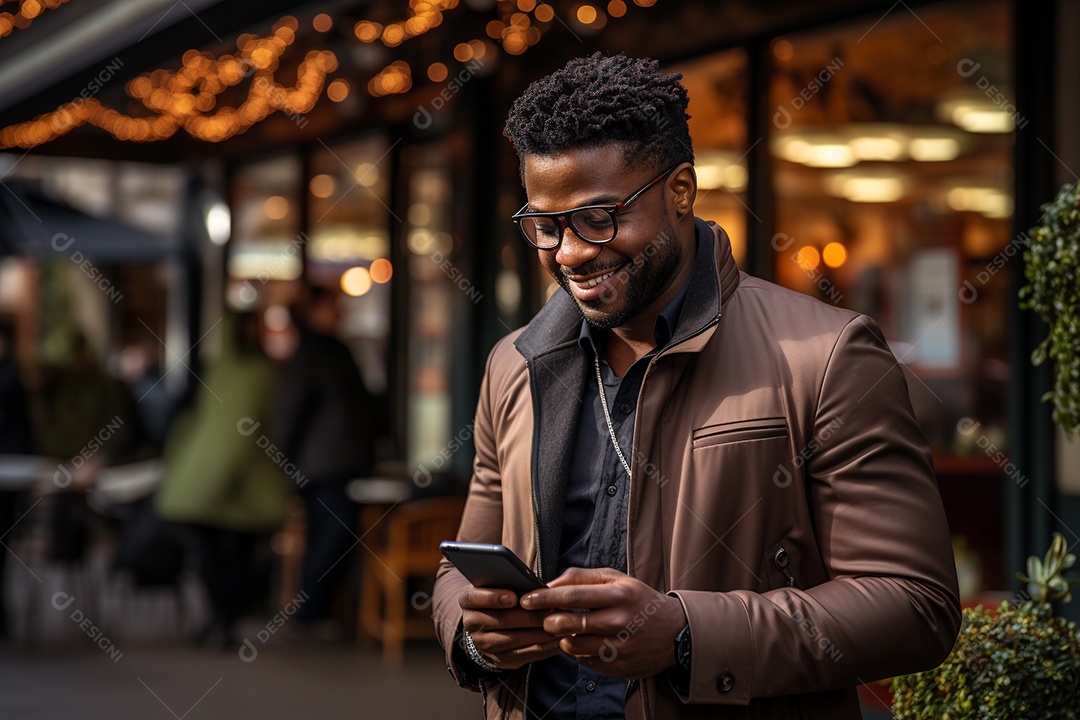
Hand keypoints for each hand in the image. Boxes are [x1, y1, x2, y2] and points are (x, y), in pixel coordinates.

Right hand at [459, 587, 561, 670]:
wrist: (491, 622)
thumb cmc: (503, 595)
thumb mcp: (501, 583)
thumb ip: (513, 579)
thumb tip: (538, 585)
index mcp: (469, 600)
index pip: (474, 597)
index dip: (493, 597)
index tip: (513, 597)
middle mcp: (472, 623)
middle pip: (500, 620)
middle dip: (528, 616)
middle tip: (551, 609)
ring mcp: (484, 644)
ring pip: (512, 640)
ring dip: (538, 633)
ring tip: (558, 625)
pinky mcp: (499, 660)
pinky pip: (521, 657)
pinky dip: (541, 649)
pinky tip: (556, 642)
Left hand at [519, 567, 685, 679]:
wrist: (675, 634)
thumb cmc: (640, 601)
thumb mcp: (618, 579)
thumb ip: (583, 577)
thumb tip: (550, 583)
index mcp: (619, 595)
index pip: (573, 596)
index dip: (545, 598)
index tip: (527, 599)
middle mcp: (619, 622)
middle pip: (568, 624)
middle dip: (548, 620)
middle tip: (542, 617)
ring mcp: (618, 648)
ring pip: (572, 645)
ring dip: (561, 637)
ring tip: (565, 628)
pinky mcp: (617, 668)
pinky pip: (583, 660)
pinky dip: (576, 651)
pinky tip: (584, 641)